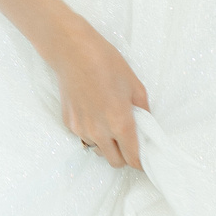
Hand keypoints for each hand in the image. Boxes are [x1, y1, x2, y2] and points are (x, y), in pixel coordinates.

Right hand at [48, 21, 147, 169]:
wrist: (72, 52)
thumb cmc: (106, 63)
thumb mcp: (135, 85)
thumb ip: (144, 110)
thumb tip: (146, 125)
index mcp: (120, 123)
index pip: (133, 159)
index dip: (142, 163)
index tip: (146, 160)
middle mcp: (99, 132)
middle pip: (115, 162)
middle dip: (125, 156)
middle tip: (129, 142)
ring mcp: (81, 129)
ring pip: (99, 150)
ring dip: (107, 145)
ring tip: (109, 123)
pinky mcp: (69, 124)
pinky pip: (84, 137)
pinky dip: (92, 133)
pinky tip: (93, 113)